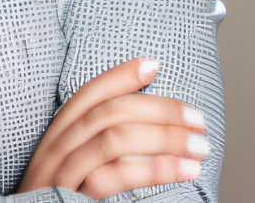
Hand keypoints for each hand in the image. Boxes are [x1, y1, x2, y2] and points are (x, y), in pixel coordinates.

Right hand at [16, 58, 209, 199]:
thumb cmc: (65, 202)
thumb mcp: (75, 171)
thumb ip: (99, 146)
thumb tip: (149, 124)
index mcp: (57, 137)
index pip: (88, 95)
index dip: (119, 77)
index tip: (154, 65)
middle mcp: (55, 150)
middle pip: (108, 113)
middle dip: (158, 110)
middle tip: (198, 119)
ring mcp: (61, 174)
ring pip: (113, 139)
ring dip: (163, 138)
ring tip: (199, 147)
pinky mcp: (71, 199)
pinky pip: (114, 176)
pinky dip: (153, 169)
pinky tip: (182, 171)